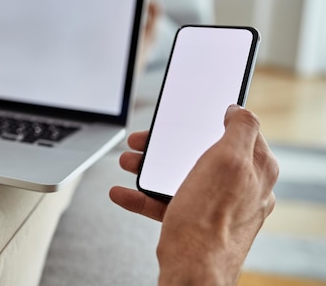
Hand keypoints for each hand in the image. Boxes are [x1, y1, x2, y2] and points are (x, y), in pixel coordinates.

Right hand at [109, 106, 278, 284]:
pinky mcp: (195, 223)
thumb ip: (240, 128)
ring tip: (129, 162)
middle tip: (147, 140)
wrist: (192, 270)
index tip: (194, 114)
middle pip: (201, 154)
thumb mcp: (228, 159)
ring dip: (149, 167)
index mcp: (255, 169)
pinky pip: (166, 202)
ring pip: (180, 176)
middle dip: (168, 145)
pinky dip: (143, 196)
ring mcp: (216, 207)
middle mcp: (240, 188)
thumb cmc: (210, 220)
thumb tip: (239, 110)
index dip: (214, 119)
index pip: (242, 132)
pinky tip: (124, 192)